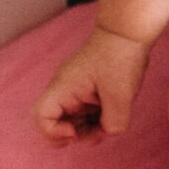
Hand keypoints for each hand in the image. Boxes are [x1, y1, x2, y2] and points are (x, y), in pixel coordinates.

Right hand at [35, 26, 149, 143]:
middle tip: (97, 132)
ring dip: (88, 130)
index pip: (41, 118)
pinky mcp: (87, 93)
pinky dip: (96, 121)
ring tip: (109, 123)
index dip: (54, 132)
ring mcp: (75, 93)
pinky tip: (112, 116)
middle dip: (75, 135)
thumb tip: (107, 132)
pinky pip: (85, 115)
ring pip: (72, 122)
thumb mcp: (121, 95)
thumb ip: (113, 123)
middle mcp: (65, 91)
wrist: (127, 32)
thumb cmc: (120, 57)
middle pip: (55, 124)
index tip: (75, 131)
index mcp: (64, 88)